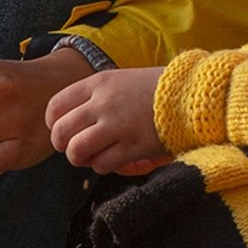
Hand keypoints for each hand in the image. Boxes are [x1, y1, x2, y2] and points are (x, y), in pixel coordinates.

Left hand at [46, 66, 169, 175]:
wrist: (193, 95)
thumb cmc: (157, 89)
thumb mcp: (121, 80)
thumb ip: (96, 97)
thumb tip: (73, 121)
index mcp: (98, 83)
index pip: (56, 106)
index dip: (54, 124)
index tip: (63, 131)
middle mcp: (103, 104)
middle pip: (61, 131)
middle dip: (63, 145)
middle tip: (74, 148)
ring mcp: (117, 126)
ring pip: (76, 151)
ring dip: (80, 159)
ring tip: (91, 157)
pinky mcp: (133, 146)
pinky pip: (101, 164)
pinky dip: (101, 166)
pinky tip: (112, 160)